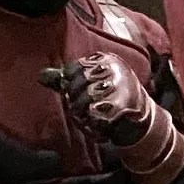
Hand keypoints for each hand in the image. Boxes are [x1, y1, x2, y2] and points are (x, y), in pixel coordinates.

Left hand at [45, 54, 183, 183]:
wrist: (142, 122)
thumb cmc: (114, 100)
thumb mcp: (95, 84)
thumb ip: (69, 80)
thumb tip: (41, 77)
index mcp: (108, 60)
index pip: (75, 68)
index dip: (71, 84)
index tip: (76, 92)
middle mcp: (114, 71)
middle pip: (77, 85)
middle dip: (75, 100)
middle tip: (83, 108)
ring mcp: (118, 88)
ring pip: (82, 101)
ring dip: (82, 113)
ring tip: (91, 116)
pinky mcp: (119, 106)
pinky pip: (92, 116)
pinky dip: (90, 123)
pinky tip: (98, 123)